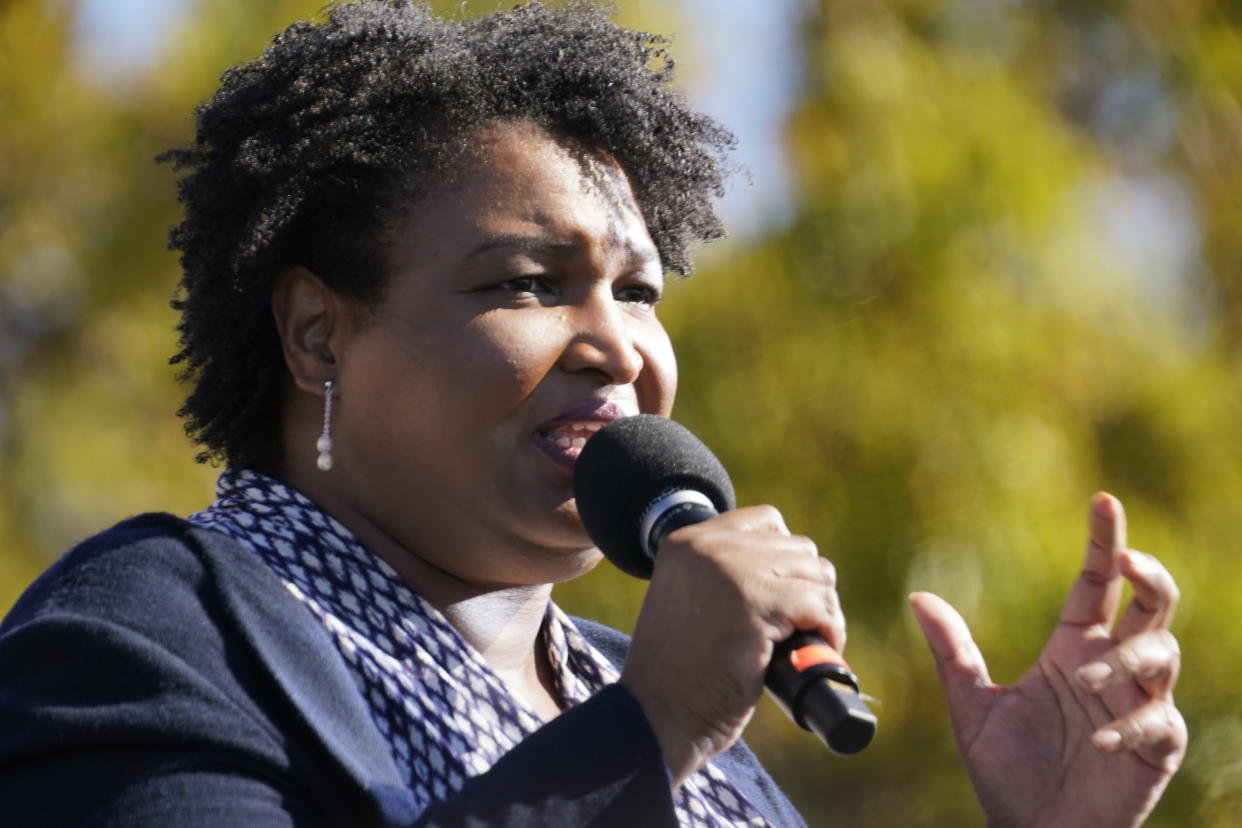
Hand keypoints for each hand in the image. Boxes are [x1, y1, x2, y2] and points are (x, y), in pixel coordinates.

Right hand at [619, 505, 841, 786]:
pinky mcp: (755, 607)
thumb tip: (796, 567)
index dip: (786, 558)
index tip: (783, 596)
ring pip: (816, 574)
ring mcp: (732, 574)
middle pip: (798, 548)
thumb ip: (722, 573)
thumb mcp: (687, 600)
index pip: (766, 520)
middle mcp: (708, 547)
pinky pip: (820, 606)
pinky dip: (829, 631)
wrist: (655, 715)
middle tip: (799, 628)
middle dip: (808, 588)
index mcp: (686, 541)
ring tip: (807, 640)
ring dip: (822, 610)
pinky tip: (813, 651)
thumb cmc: (677, 670)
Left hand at [910, 493, 1185, 826]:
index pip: (1097, 584)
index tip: (1103, 500)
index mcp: (1071, 649)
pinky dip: (1133, 724)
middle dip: (1150, 576)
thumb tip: (917, 597)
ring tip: (1082, 681)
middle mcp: (1110, 668)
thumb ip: (952, 652)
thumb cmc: (1006, 771)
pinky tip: (1096, 741)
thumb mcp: (971, 706)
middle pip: (1153, 605)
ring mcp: (1139, 706)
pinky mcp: (1155, 748)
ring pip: (1163, 655)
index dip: (1104, 542)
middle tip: (1128, 560)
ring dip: (1127, 659)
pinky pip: (1161, 722)